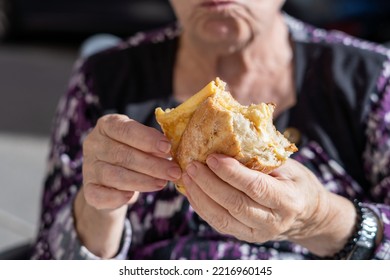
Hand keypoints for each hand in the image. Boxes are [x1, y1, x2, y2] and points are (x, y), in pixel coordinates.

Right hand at [82, 114, 180, 209]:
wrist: (113, 180)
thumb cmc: (133, 154)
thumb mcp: (142, 143)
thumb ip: (152, 144)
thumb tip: (169, 151)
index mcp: (107, 125)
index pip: (126, 129)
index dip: (148, 139)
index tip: (167, 148)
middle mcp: (94, 143)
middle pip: (123, 155)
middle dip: (152, 165)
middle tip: (174, 171)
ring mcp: (89, 166)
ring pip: (115, 175)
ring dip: (142, 181)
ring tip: (163, 183)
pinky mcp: (88, 188)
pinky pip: (99, 195)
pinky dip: (116, 197)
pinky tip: (131, 197)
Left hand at [182, 155, 355, 255]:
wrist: (307, 214)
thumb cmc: (295, 183)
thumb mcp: (289, 166)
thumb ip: (263, 157)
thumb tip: (231, 136)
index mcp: (287, 200)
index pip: (255, 187)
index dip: (232, 173)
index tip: (212, 157)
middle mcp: (273, 222)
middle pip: (235, 204)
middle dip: (209, 183)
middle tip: (191, 164)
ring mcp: (257, 233)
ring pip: (222, 217)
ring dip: (200, 196)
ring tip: (186, 176)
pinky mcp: (244, 236)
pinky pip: (218, 223)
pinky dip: (201, 206)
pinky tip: (191, 190)